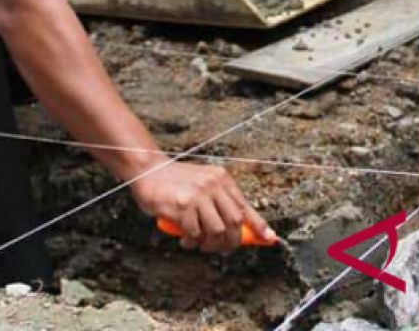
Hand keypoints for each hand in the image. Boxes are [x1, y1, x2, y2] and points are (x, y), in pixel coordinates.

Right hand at [130, 159, 272, 252]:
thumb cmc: (176, 182)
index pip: (245, 206)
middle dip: (231, 241)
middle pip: (235, 222)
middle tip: (221, 248)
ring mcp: (199, 195)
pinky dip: (191, 242)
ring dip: (210, 244)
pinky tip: (185, 239)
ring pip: (217, 230)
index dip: (258, 225)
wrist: (148, 170)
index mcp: (222, 178)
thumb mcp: (203, 184)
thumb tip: (238, 228)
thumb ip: (219, 201)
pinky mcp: (183, 207)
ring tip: (200, 244)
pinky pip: (195, 234)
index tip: (270, 238)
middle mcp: (213, 184)